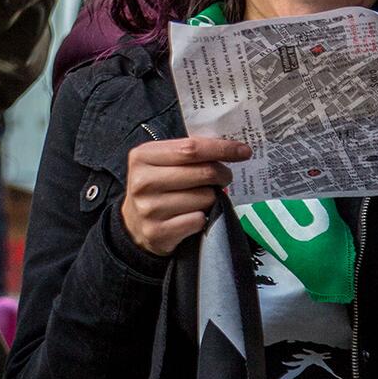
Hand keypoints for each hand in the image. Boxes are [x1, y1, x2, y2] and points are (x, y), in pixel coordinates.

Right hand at [119, 134, 250, 256]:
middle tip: (223, 178)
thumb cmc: (157, 188)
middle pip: (203, 172)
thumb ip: (187, 153)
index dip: (221, 148)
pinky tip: (191, 216)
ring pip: (205, 198)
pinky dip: (202, 218)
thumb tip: (230, 148)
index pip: (190, 148)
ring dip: (211, 199)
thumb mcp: (161, 163)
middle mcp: (142, 181)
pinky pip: (199, 220)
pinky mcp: (158, 231)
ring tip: (199, 199)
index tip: (243, 151)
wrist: (134, 225)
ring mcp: (149, 208)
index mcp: (142, 156)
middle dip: (222, 174)